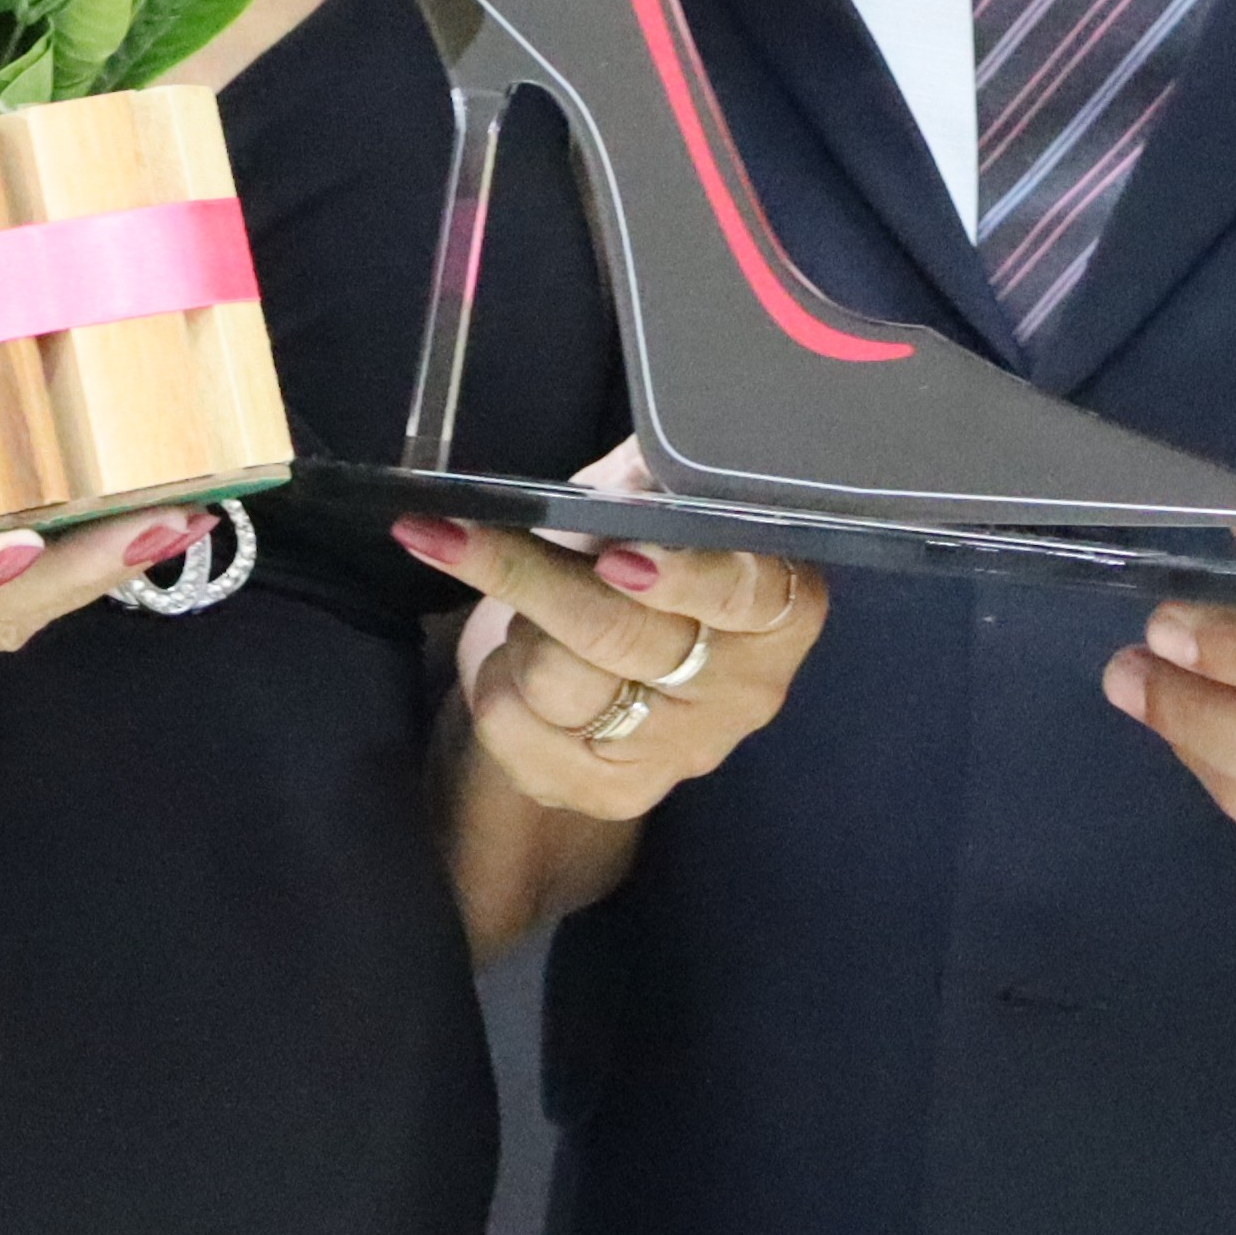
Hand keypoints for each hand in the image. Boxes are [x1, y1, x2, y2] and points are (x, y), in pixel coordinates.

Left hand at [398, 454, 826, 825]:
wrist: (578, 657)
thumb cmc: (619, 552)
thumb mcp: (644, 492)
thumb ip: (657, 473)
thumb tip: (651, 441)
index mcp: (779, 606)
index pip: (742, 592)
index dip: (680, 575)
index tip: (614, 554)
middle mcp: (746, 690)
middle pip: (627, 636)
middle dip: (535, 577)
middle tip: (455, 534)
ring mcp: (682, 752)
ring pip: (561, 678)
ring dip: (518, 627)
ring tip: (521, 606)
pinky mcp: (614, 793)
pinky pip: (517, 727)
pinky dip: (493, 681)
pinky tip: (512, 665)